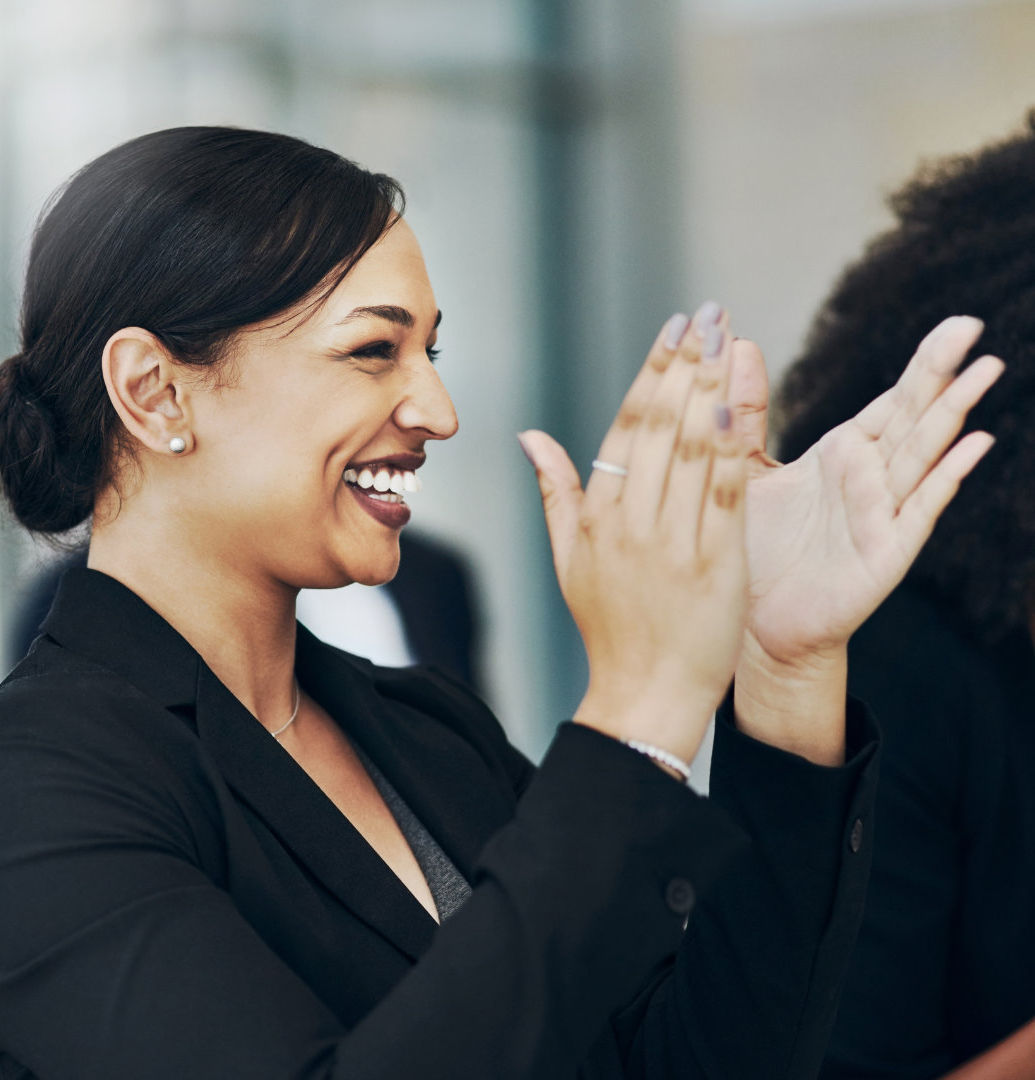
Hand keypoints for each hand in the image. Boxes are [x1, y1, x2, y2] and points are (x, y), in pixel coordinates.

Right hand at [518, 306, 747, 763]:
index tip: (675, 329)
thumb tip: (530, 436)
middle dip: (686, 364)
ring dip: (712, 389)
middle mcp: (629, 523)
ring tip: (730, 339)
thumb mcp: (567, 558)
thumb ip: (554, 491)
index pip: (625, 427)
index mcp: (595, 517)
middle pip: (660, 427)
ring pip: (692, 451)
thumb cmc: (609, 625)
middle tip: (710, 313)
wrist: (644, 695)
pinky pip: (725, 494)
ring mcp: (672, 544)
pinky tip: (740, 403)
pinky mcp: (715, 566)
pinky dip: (732, 447)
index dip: (652, 372)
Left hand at [734, 315, 1000, 666]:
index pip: (891, 401)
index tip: (956, 322)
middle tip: (972, 325)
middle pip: (912, 417)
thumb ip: (745, 411)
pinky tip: (974, 446)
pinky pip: (918, 509)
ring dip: (952, 415)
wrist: (754, 621)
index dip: (923, 363)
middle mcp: (870, 478)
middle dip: (941, 373)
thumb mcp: (743, 467)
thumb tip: (741, 342)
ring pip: (921, 455)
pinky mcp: (884, 552)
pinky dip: (945, 478)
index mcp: (843, 454)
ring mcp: (883, 514)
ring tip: (984, 370)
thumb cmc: (755, 546)